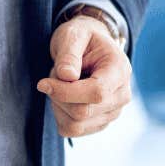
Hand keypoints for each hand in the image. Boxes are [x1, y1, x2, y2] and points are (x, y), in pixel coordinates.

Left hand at [36, 15, 131, 137]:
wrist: (91, 48)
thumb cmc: (82, 38)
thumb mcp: (73, 35)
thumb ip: (69, 54)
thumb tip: (66, 76)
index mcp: (120, 70)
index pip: (96, 92)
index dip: (66, 92)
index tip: (42, 83)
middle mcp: (122, 95)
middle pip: (82, 112)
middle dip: (58, 96)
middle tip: (54, 75)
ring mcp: (113, 112)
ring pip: (75, 125)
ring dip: (58, 106)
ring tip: (61, 84)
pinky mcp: (100, 123)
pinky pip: (72, 130)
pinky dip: (60, 115)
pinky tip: (64, 97)